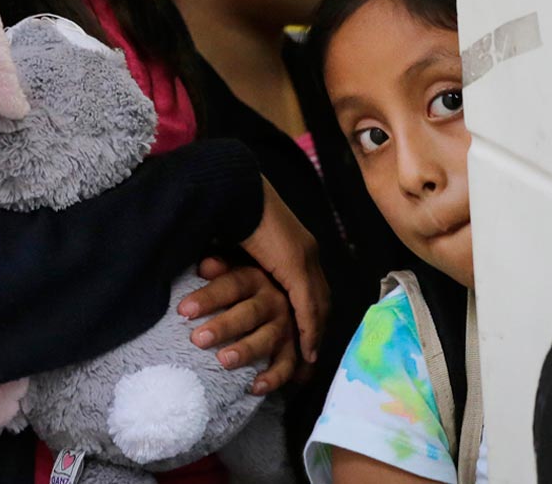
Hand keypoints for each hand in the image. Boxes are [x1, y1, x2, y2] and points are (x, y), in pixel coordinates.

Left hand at [178, 257, 296, 394]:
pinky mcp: (292, 346)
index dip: (208, 297)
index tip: (183, 310)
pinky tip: (255, 388)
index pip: (231, 286)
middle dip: (224, 326)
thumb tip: (205, 265)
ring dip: (247, 350)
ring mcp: (285, 324)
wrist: (282, 290)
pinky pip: (288, 363)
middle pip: (250, 312)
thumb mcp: (234, 266)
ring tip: (224, 361)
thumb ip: (220, 266)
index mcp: (257, 277)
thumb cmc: (244, 282)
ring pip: (268, 337)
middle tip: (199, 339)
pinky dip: (274, 377)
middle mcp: (274, 300)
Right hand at [238, 178, 329, 364]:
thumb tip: (235, 276)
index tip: (309, 335)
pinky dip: (309, 329)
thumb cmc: (228, 214)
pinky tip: (306, 350)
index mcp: (298, 245)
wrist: (232, 190)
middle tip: (313, 354)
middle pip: (323, 298)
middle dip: (319, 326)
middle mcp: (308, 251)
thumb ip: (247, 265)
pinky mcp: (296, 263)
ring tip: (309, 360)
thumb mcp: (241, 248)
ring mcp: (305, 256)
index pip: (313, 285)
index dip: (312, 312)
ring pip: (320, 305)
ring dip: (316, 334)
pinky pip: (307, 305)